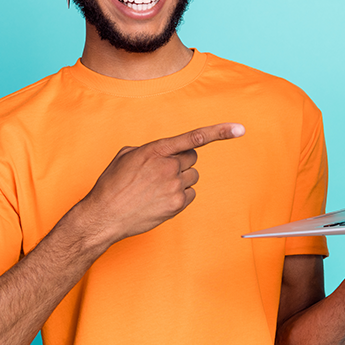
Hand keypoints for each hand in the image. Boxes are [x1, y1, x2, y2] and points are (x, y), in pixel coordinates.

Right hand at [78, 122, 244, 246]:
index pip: (193, 138)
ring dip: (180, 179)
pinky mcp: (177, 204)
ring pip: (192, 177)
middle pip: (192, 159)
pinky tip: (161, 199)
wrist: (104, 215)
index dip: (219, 132)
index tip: (240, 129)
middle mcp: (168, 166)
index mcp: (155, 150)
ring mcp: (174, 186)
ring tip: (157, 188)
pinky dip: (180, 195)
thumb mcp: (125, 156)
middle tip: (161, 173)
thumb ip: (149, 149)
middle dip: (181, 163)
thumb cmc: (112, 185)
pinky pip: (190, 194)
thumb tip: (161, 153)